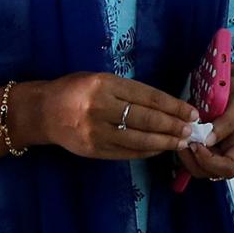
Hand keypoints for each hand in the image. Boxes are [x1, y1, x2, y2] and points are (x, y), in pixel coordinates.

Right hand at [24, 73, 194, 160]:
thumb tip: (165, 106)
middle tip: (191, 130)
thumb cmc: (75, 90)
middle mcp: (100, 108)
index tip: (190, 112)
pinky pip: (126, 152)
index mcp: (104, 84)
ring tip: (180, 142)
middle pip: (146, 119)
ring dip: (164, 142)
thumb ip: (127, 91)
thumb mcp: (99, 80)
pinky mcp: (93, 150)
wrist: (42, 112)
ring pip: (138, 139)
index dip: (172, 106)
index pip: (147, 97)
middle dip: (173, 126)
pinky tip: (159, 149)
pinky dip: (145, 151)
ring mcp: (96, 132)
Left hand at [178, 81, 233, 182]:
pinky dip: (184, 150)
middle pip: (209, 172)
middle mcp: (230, 158)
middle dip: (193, 158)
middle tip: (185, 138)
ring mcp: (216, 157)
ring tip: (182, 135)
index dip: (210, 161)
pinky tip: (182, 135)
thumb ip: (227, 122)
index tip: (197, 145)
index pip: (228, 168)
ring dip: (186, 155)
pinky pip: (191, 159)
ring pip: (196, 168)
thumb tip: (209, 140)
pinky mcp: (205, 153)